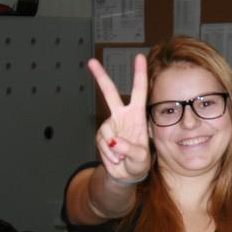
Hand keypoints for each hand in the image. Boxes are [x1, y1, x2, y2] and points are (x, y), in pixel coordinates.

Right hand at [88, 55, 150, 180]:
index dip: (139, 74)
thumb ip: (129, 149)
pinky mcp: (102, 136)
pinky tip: (115, 158)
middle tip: (91, 62)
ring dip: (113, 148)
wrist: (126, 174)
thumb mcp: (140, 158)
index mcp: (137, 115)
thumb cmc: (138, 162)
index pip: (139, 91)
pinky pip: (102, 143)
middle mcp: (122, 116)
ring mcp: (111, 125)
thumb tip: (113, 141)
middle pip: (110, 93)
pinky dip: (108, 154)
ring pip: (106, 130)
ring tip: (122, 157)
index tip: (139, 57)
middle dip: (100, 77)